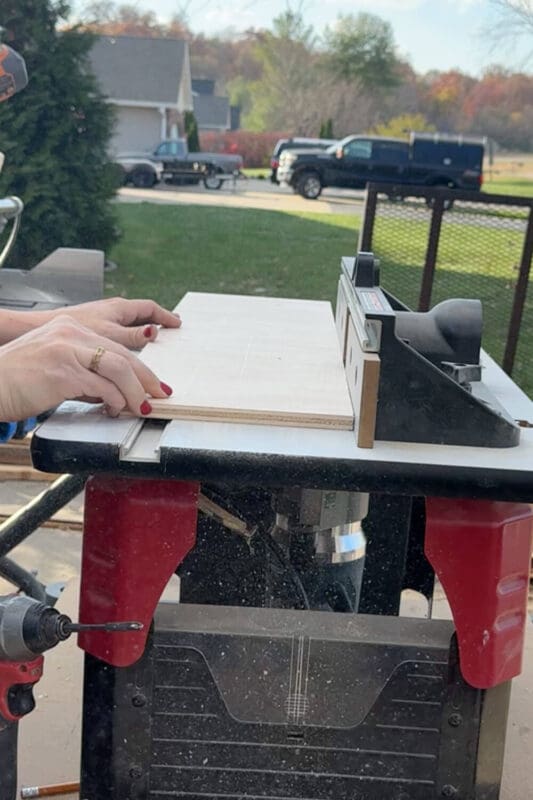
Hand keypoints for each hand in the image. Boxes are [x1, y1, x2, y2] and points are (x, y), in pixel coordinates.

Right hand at [0, 316, 172, 421]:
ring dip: (134, 391)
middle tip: (159, 395)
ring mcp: (67, 350)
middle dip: (145, 378)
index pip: (115, 346)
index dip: (139, 367)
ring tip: (140, 407)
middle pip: (122, 354)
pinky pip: (101, 386)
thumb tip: (111, 393)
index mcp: (69, 328)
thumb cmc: (15, 381)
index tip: (152, 383)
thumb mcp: (55, 368)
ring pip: (118, 367)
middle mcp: (70, 334)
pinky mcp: (62, 372)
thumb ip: (84, 375)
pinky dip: (115, 400)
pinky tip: (115, 409)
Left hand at [37, 297, 181, 348]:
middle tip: (172, 331)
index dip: (166, 316)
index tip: (178, 324)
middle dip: (158, 323)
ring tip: (155, 343)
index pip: (150, 308)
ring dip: (144, 333)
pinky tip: (128, 354)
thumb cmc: (73, 330)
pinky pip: (120, 334)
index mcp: (119, 309)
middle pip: (142, 316)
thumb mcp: (110, 335)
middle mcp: (112, 311)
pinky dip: (129, 341)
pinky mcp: (94, 330)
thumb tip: (154, 332)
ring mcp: (103, 320)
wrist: (44, 330)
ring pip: (131, 326)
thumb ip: (133, 335)